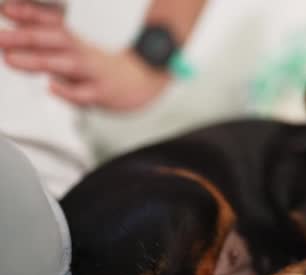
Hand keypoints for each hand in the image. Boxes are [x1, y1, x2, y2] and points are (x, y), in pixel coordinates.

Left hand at [0, 1, 170, 110]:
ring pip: (65, 64)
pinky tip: (53, 88)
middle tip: (1, 38)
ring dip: (38, 61)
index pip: (53, 20)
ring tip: (12, 59)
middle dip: (25, 37)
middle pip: (55, 40)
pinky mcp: (104, 93)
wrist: (153, 78)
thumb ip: (58, 33)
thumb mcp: (89, 41)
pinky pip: (86, 94)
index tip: (7, 12)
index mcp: (83, 35)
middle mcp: (88, 50)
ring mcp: (97, 72)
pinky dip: (69, 91)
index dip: (29, 14)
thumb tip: (20, 21)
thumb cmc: (118, 61)